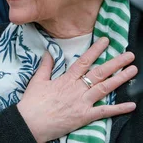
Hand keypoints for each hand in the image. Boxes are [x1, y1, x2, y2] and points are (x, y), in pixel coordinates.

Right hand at [17, 37, 136, 141]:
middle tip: (129, 55)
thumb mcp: (37, 81)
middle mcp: (77, 89)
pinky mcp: (85, 116)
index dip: (95, 50)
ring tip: (132, 70)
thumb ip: (46, 66)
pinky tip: (131, 105)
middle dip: (115, 63)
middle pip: (99, 73)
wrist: (30, 122)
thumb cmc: (32, 102)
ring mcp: (82, 102)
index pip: (84, 61)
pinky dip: (119, 109)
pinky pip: (104, 112)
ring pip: (105, 88)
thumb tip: (49, 52)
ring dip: (120, 79)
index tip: (105, 41)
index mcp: (66, 79)